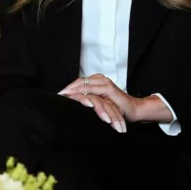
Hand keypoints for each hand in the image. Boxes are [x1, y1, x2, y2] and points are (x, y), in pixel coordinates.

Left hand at [59, 74, 174, 125]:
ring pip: (85, 84)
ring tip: (64, 95)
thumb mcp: (99, 102)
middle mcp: (100, 79)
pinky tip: (78, 98)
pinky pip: (93, 89)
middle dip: (68, 88)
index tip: (58, 94)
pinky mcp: (109, 89)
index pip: (79, 82)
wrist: (132, 110)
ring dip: (73, 90)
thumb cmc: (116, 107)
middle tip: (58, 94)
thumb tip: (72, 103)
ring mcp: (104, 82)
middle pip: (79, 81)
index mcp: (96, 81)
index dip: (69, 88)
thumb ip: (88, 99)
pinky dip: (84, 93)